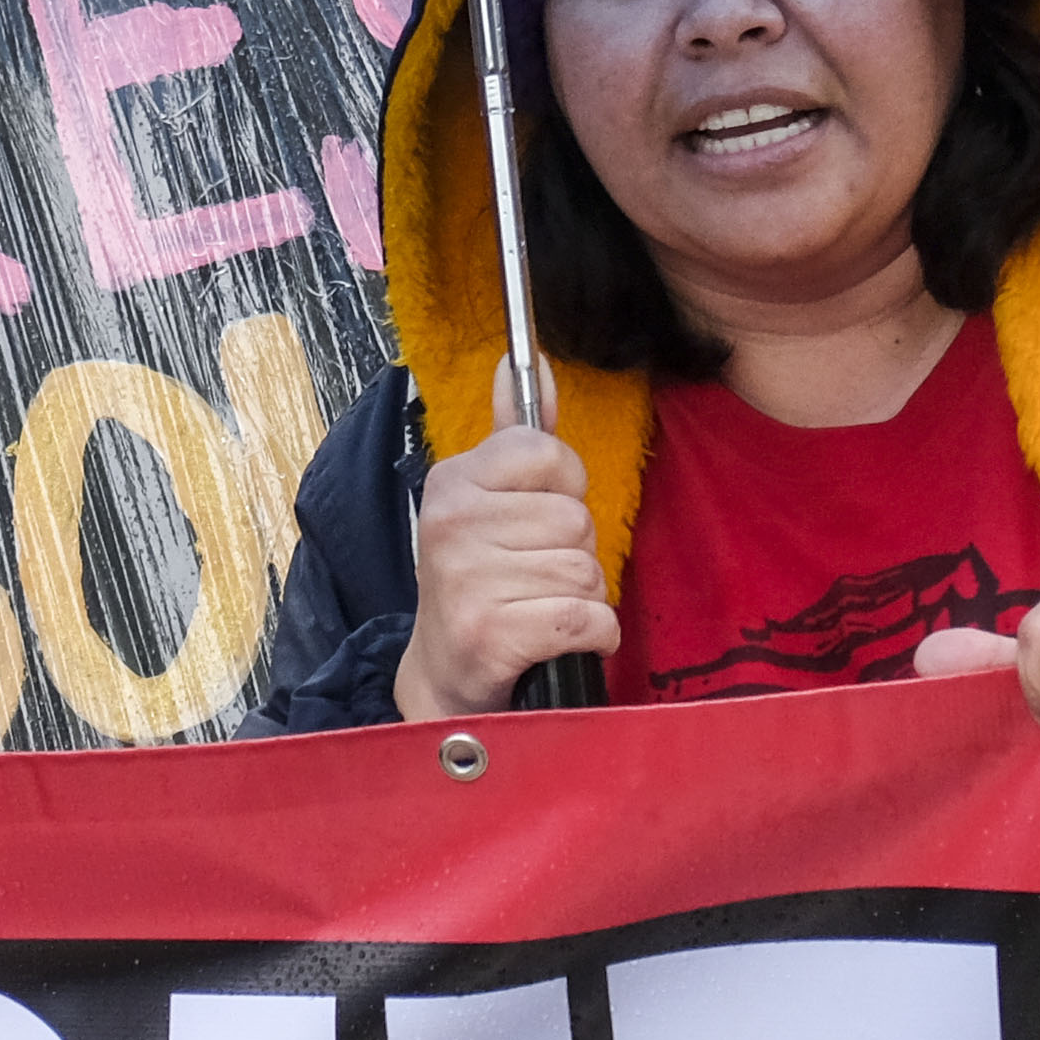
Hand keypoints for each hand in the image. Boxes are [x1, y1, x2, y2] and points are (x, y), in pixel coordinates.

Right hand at [392, 419, 610, 720]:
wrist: (445, 676)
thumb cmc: (480, 582)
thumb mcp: (488, 503)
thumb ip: (517, 438)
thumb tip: (525, 363)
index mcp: (453, 480)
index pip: (548, 453)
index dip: (564, 491)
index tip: (537, 520)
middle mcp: (451, 524)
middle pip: (575, 519)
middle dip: (574, 553)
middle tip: (533, 577)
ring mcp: (465, 581)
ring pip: (586, 571)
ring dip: (582, 598)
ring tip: (539, 609)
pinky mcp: (489, 636)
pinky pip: (587, 618)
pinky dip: (593, 636)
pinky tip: (560, 642)